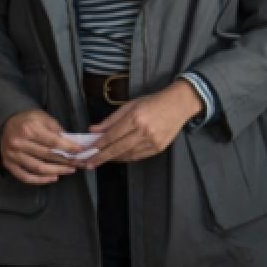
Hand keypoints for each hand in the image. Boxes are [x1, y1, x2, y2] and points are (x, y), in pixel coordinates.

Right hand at [0, 109, 82, 184]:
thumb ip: (57, 130)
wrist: (6, 122)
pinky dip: (40, 180)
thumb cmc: (29, 119)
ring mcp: (12, 155)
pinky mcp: (8, 164)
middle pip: (46, 156)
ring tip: (68, 171)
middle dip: (64, 161)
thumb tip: (71, 143)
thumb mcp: (44, 118)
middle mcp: (19, 143)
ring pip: (37, 168)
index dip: (68, 148)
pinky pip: (25, 177)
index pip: (52, 142)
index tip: (80, 151)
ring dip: (55, 171)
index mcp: (29, 129)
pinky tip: (52, 178)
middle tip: (76, 163)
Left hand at [85, 79, 203, 167]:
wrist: (179, 104)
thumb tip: (93, 130)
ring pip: (127, 154)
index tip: (86, 150)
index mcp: (136, 117)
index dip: (97, 144)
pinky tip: (118, 157)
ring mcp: (153, 141)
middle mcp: (144, 131)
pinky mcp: (159, 148)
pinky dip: (126, 157)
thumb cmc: (153, 101)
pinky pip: (138, 156)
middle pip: (117, 148)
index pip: (112, 135)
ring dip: (112, 158)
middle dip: (100, 157)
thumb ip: (111, 119)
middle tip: (87, 164)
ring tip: (100, 160)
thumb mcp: (131, 105)